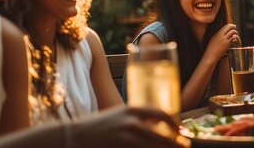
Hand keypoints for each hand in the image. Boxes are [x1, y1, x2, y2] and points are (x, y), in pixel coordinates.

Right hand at [70, 106, 187, 147]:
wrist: (72, 136)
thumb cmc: (96, 127)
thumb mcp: (118, 116)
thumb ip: (137, 119)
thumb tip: (157, 127)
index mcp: (133, 110)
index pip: (162, 114)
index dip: (175, 124)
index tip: (181, 132)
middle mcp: (132, 122)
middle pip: (163, 137)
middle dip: (175, 145)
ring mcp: (127, 137)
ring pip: (155, 147)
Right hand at [206, 24, 238, 60]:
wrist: (210, 55)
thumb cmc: (211, 50)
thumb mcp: (213, 40)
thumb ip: (217, 36)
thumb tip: (221, 34)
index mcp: (217, 33)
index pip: (225, 26)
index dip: (230, 26)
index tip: (232, 28)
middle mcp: (220, 34)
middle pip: (229, 26)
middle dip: (234, 27)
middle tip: (235, 30)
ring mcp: (224, 39)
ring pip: (233, 31)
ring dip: (236, 33)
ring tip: (236, 36)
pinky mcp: (227, 43)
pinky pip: (233, 37)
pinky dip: (236, 38)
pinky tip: (235, 40)